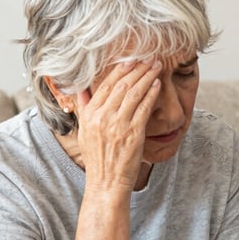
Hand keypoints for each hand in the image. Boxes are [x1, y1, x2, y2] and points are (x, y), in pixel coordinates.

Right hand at [75, 58, 161, 192]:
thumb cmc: (98, 158)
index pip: (105, 85)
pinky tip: (157, 84)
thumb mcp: (84, 131)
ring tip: (156, 66)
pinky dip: (151, 94)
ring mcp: (118, 124)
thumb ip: (83, 108)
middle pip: (122, 85)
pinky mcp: (133, 133)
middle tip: (149, 57)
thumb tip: (80, 89)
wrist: (106, 182)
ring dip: (147, 76)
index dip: (120, 70)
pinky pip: (144, 108)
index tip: (130, 59)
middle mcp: (102, 117)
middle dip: (137, 68)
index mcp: (89, 115)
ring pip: (134, 93)